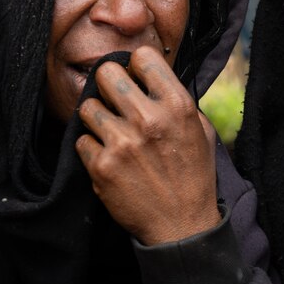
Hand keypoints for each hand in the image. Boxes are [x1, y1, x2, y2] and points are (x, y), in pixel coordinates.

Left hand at [75, 45, 220, 244]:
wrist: (181, 226)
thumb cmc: (193, 175)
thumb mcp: (201, 131)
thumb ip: (178, 101)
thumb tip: (152, 78)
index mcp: (177, 105)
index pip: (143, 57)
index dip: (137, 67)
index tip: (137, 80)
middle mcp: (149, 118)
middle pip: (106, 73)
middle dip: (108, 85)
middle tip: (114, 100)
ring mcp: (122, 142)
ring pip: (87, 106)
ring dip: (98, 118)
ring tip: (111, 132)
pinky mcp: (101, 166)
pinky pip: (82, 139)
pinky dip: (92, 148)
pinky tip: (109, 158)